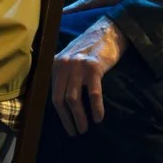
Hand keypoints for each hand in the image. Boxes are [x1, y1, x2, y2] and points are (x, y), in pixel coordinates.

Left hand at [51, 15, 124, 136]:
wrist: (110, 31)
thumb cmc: (93, 48)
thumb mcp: (71, 58)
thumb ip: (64, 74)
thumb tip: (63, 100)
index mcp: (56, 64)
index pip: (53, 94)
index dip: (60, 114)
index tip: (67, 126)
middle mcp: (63, 65)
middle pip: (60, 99)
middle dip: (67, 119)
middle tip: (75, 132)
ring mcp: (78, 66)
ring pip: (74, 99)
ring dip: (79, 117)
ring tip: (85, 128)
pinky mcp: (93, 68)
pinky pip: (93, 94)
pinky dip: (96, 108)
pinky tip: (98, 118)